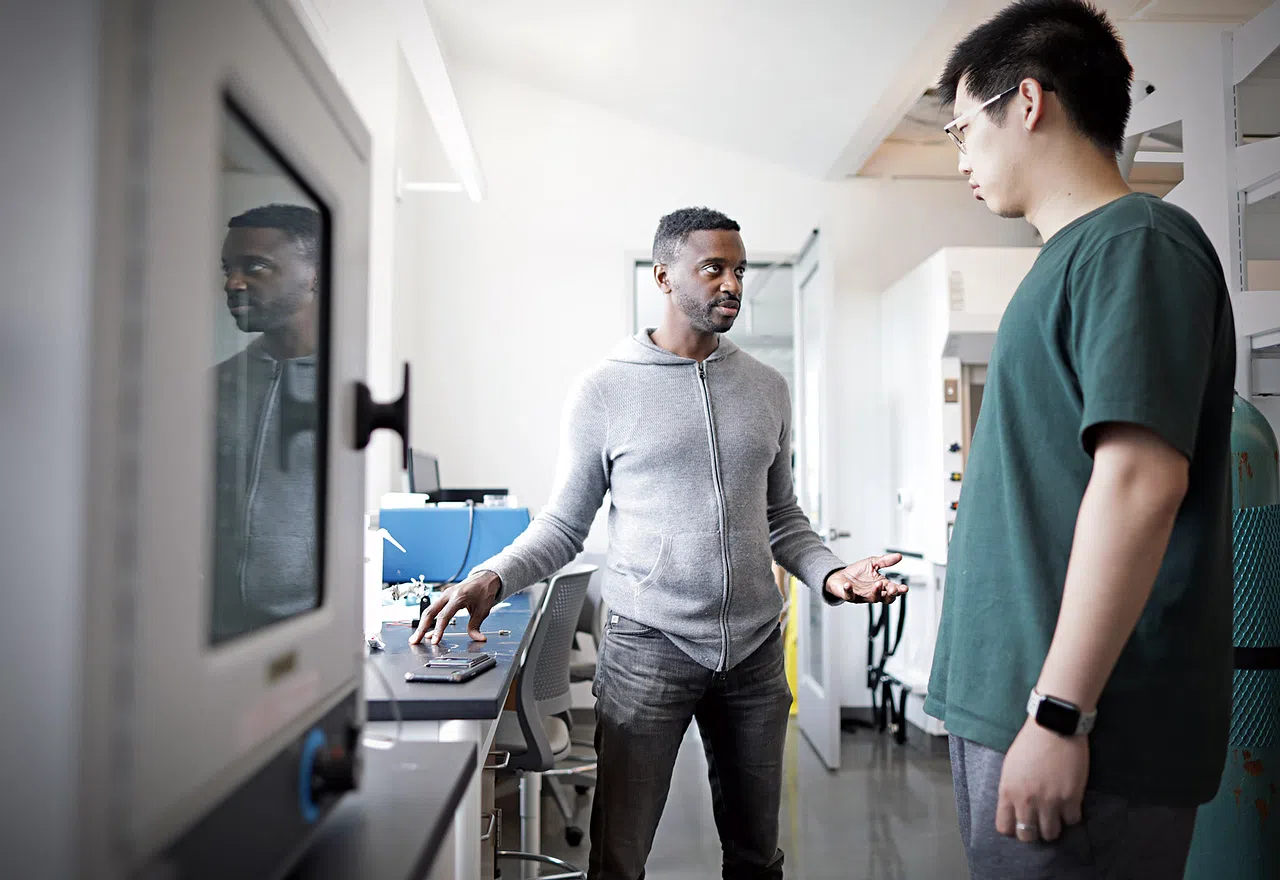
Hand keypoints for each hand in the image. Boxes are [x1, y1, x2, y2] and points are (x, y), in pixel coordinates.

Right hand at [409, 572, 502, 645]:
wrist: (485, 578)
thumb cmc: (484, 591)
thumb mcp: (483, 610)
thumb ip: (476, 626)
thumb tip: (478, 638)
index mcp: (458, 597)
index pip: (444, 616)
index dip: (438, 630)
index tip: (434, 641)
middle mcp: (448, 594)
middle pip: (430, 612)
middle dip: (421, 628)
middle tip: (415, 640)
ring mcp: (445, 595)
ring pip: (429, 610)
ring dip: (422, 625)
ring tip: (416, 638)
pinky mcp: (444, 597)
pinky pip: (434, 609)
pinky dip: (429, 620)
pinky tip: (427, 632)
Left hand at [824, 553, 904, 602]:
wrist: (841, 575)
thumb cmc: (858, 572)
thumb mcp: (873, 563)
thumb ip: (885, 561)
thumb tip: (899, 556)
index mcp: (880, 585)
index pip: (893, 590)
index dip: (899, 590)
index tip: (904, 588)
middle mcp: (873, 593)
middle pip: (886, 598)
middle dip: (890, 594)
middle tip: (893, 589)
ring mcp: (861, 595)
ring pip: (872, 598)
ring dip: (875, 592)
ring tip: (877, 584)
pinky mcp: (848, 595)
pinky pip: (849, 595)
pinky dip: (849, 591)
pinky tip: (848, 585)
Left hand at [996, 716, 1088, 842]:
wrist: (1053, 726)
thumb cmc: (1029, 743)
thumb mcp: (1010, 767)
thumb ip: (1011, 790)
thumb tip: (1015, 809)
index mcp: (1008, 791)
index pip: (1004, 827)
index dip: (1013, 828)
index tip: (1020, 822)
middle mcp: (1026, 800)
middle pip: (1028, 836)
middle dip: (1033, 831)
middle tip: (1040, 822)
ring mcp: (1050, 801)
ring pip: (1051, 833)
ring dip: (1054, 826)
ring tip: (1056, 814)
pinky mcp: (1071, 797)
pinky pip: (1072, 821)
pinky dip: (1072, 815)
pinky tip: (1070, 804)